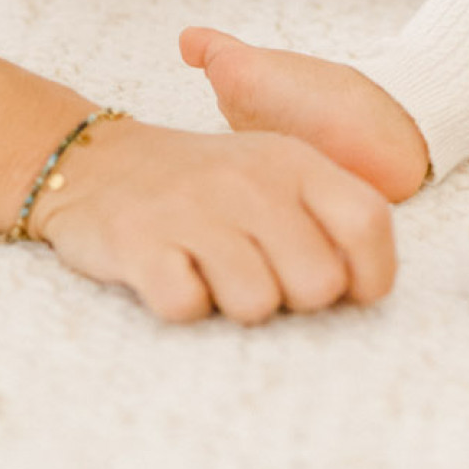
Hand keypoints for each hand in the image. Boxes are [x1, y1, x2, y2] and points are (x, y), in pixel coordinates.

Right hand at [33, 115, 397, 323]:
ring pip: (256, 305)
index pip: (368, 222)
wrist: (97, 162)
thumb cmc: (206, 187)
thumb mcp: (275, 177)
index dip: (371, 275)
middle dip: (292, 299)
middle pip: (318, 284)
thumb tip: (366, 289)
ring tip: (209, 271)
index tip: (345, 293)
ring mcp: (193, 208)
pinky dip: (180, 304)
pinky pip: (187, 307)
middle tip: (257, 275)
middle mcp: (250, 179)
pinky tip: (169, 272)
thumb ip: (328, 219)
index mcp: (294, 161)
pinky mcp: (138, 241)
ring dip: (232, 304)